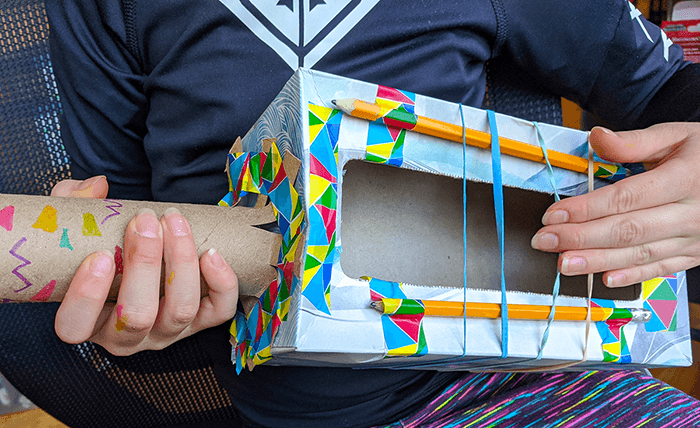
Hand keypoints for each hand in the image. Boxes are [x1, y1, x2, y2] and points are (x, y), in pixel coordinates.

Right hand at [51, 177, 238, 354]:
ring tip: (174, 221)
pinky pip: (218, 311)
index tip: (99, 255)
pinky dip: (221, 283)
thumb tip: (97, 187)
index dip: (87, 295)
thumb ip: (74, 204)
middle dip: (144, 264)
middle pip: (137, 315)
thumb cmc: (101, 246)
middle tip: (144, 220)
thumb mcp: (76, 226)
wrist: (139, 256)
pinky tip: (211, 253)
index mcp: (85, 321)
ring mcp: (164, 332)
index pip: (74, 326)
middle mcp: (125, 337)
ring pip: (179, 310)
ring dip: (181, 263)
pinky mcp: (199, 323)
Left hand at [531, 123, 699, 287]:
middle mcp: (691, 213)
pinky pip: (661, 268)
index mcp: (685, 179)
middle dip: (581, 238)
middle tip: (545, 241)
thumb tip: (596, 137)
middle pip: (628, 230)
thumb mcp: (678, 136)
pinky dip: (632, 276)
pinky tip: (605, 279)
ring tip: (565, 264)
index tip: (553, 214)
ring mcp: (695, 237)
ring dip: (599, 261)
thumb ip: (634, 142)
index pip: (626, 198)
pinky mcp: (696, 253)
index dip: (586, 209)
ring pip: (641, 253)